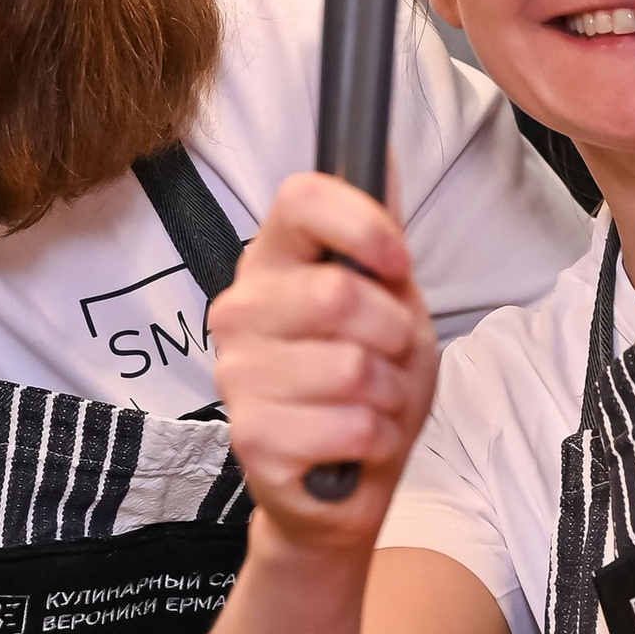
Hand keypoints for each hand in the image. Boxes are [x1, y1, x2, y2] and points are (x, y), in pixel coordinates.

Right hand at [207, 170, 439, 554]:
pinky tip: (356, 443)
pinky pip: (352, 425)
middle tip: (387, 358)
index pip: (301, 200)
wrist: (344, 480)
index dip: (364, 225)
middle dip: (393, 335)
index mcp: (271, 262)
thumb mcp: (388, 300)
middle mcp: (240, 310)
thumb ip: (379, 233)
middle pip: (338, 292)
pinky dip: (378, 439)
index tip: (396, 263)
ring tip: (372, 405)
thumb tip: (383, 152)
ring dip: (390, 395)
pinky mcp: (252, 438)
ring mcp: (238, 375)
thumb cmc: (365, 385)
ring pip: (353, 368)